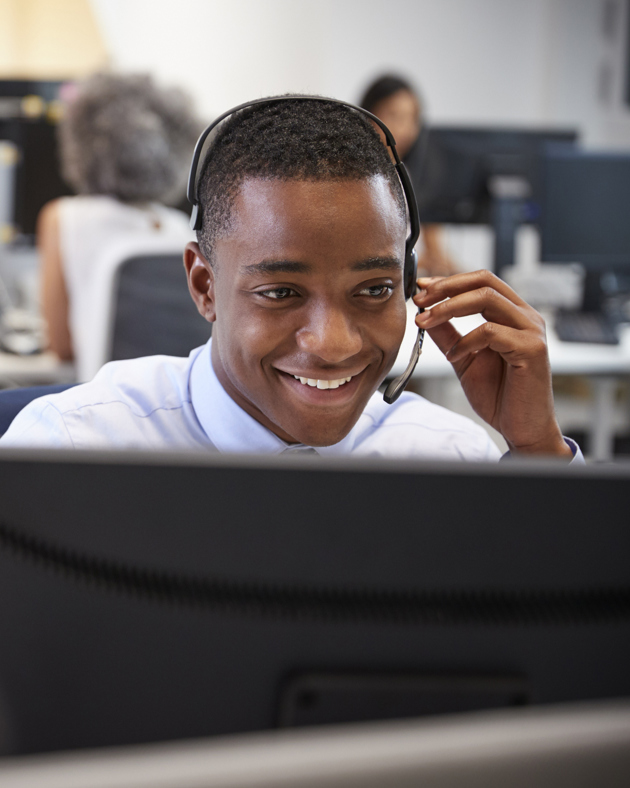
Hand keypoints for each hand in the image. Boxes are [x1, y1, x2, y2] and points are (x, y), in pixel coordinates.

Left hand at [414, 270, 572, 458]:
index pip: (481, 281)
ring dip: (449, 308)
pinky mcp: (532, 349)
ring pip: (486, 298)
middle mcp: (525, 317)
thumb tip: (425, 314)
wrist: (522, 429)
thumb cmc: (500, 397)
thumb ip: (447, 336)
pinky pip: (490, 332)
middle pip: (484, 281)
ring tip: (426, 321)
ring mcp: (531, 331)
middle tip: (419, 299)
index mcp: (512, 315)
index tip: (421, 288)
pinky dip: (465, 340)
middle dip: (446, 287)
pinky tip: (453, 356)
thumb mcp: (464, 360)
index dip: (449, 282)